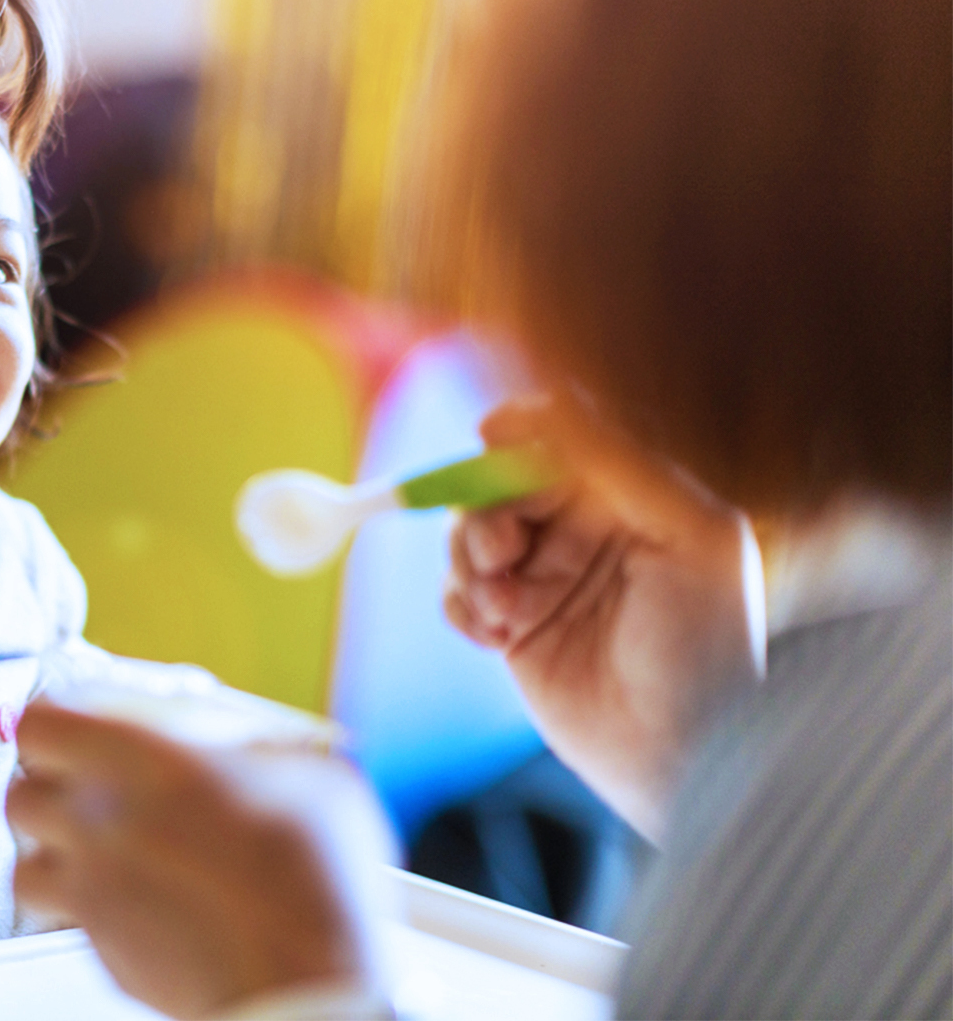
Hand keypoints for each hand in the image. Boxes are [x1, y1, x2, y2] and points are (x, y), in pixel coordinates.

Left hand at [8, 703, 393, 1018]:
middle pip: (20, 794)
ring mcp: (93, 892)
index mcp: (140, 761)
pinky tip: (125, 897)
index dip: (52, 723)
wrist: (302, 979)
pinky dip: (80, 904)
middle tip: (84, 785)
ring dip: (54, 847)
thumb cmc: (312, 874)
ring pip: (27, 860)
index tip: (76, 724)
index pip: (40, 723)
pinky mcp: (103, 950)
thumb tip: (255, 744)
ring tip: (98, 844)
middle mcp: (98, 822)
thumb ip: (263, 745)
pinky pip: (66, 916)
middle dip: (45, 787)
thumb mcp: (310, 772)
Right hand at [444, 398, 760, 839]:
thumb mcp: (694, 537)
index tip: (492, 433)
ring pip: (470, 533)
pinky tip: (493, 633)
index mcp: (635, 497)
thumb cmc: (708, 650)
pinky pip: (458, 594)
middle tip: (501, 549)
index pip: (564, 437)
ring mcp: (546, 578)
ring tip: (502, 606)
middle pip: (503, 481)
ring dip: (470, 560)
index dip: (522, 428)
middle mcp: (587, 530)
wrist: (686, 759)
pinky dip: (461, 604)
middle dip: (487, 505)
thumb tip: (552, 406)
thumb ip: (626, 465)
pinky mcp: (513, 628)